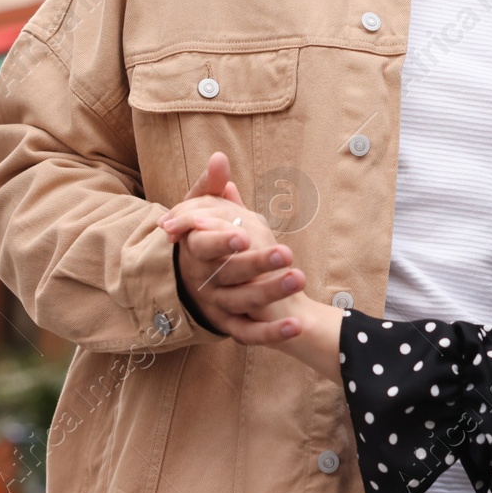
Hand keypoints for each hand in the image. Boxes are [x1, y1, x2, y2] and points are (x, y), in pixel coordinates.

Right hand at [159, 152, 310, 342]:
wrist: (192, 280)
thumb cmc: (203, 237)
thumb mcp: (202, 210)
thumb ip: (211, 185)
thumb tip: (219, 157)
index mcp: (195, 250)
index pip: (204, 246)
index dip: (221, 241)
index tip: (243, 235)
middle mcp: (204, 280)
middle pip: (229, 274)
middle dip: (257, 264)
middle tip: (286, 252)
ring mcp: (217, 305)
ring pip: (243, 303)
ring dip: (270, 292)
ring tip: (299, 278)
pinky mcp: (230, 326)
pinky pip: (249, 335)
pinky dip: (272, 334)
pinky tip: (297, 326)